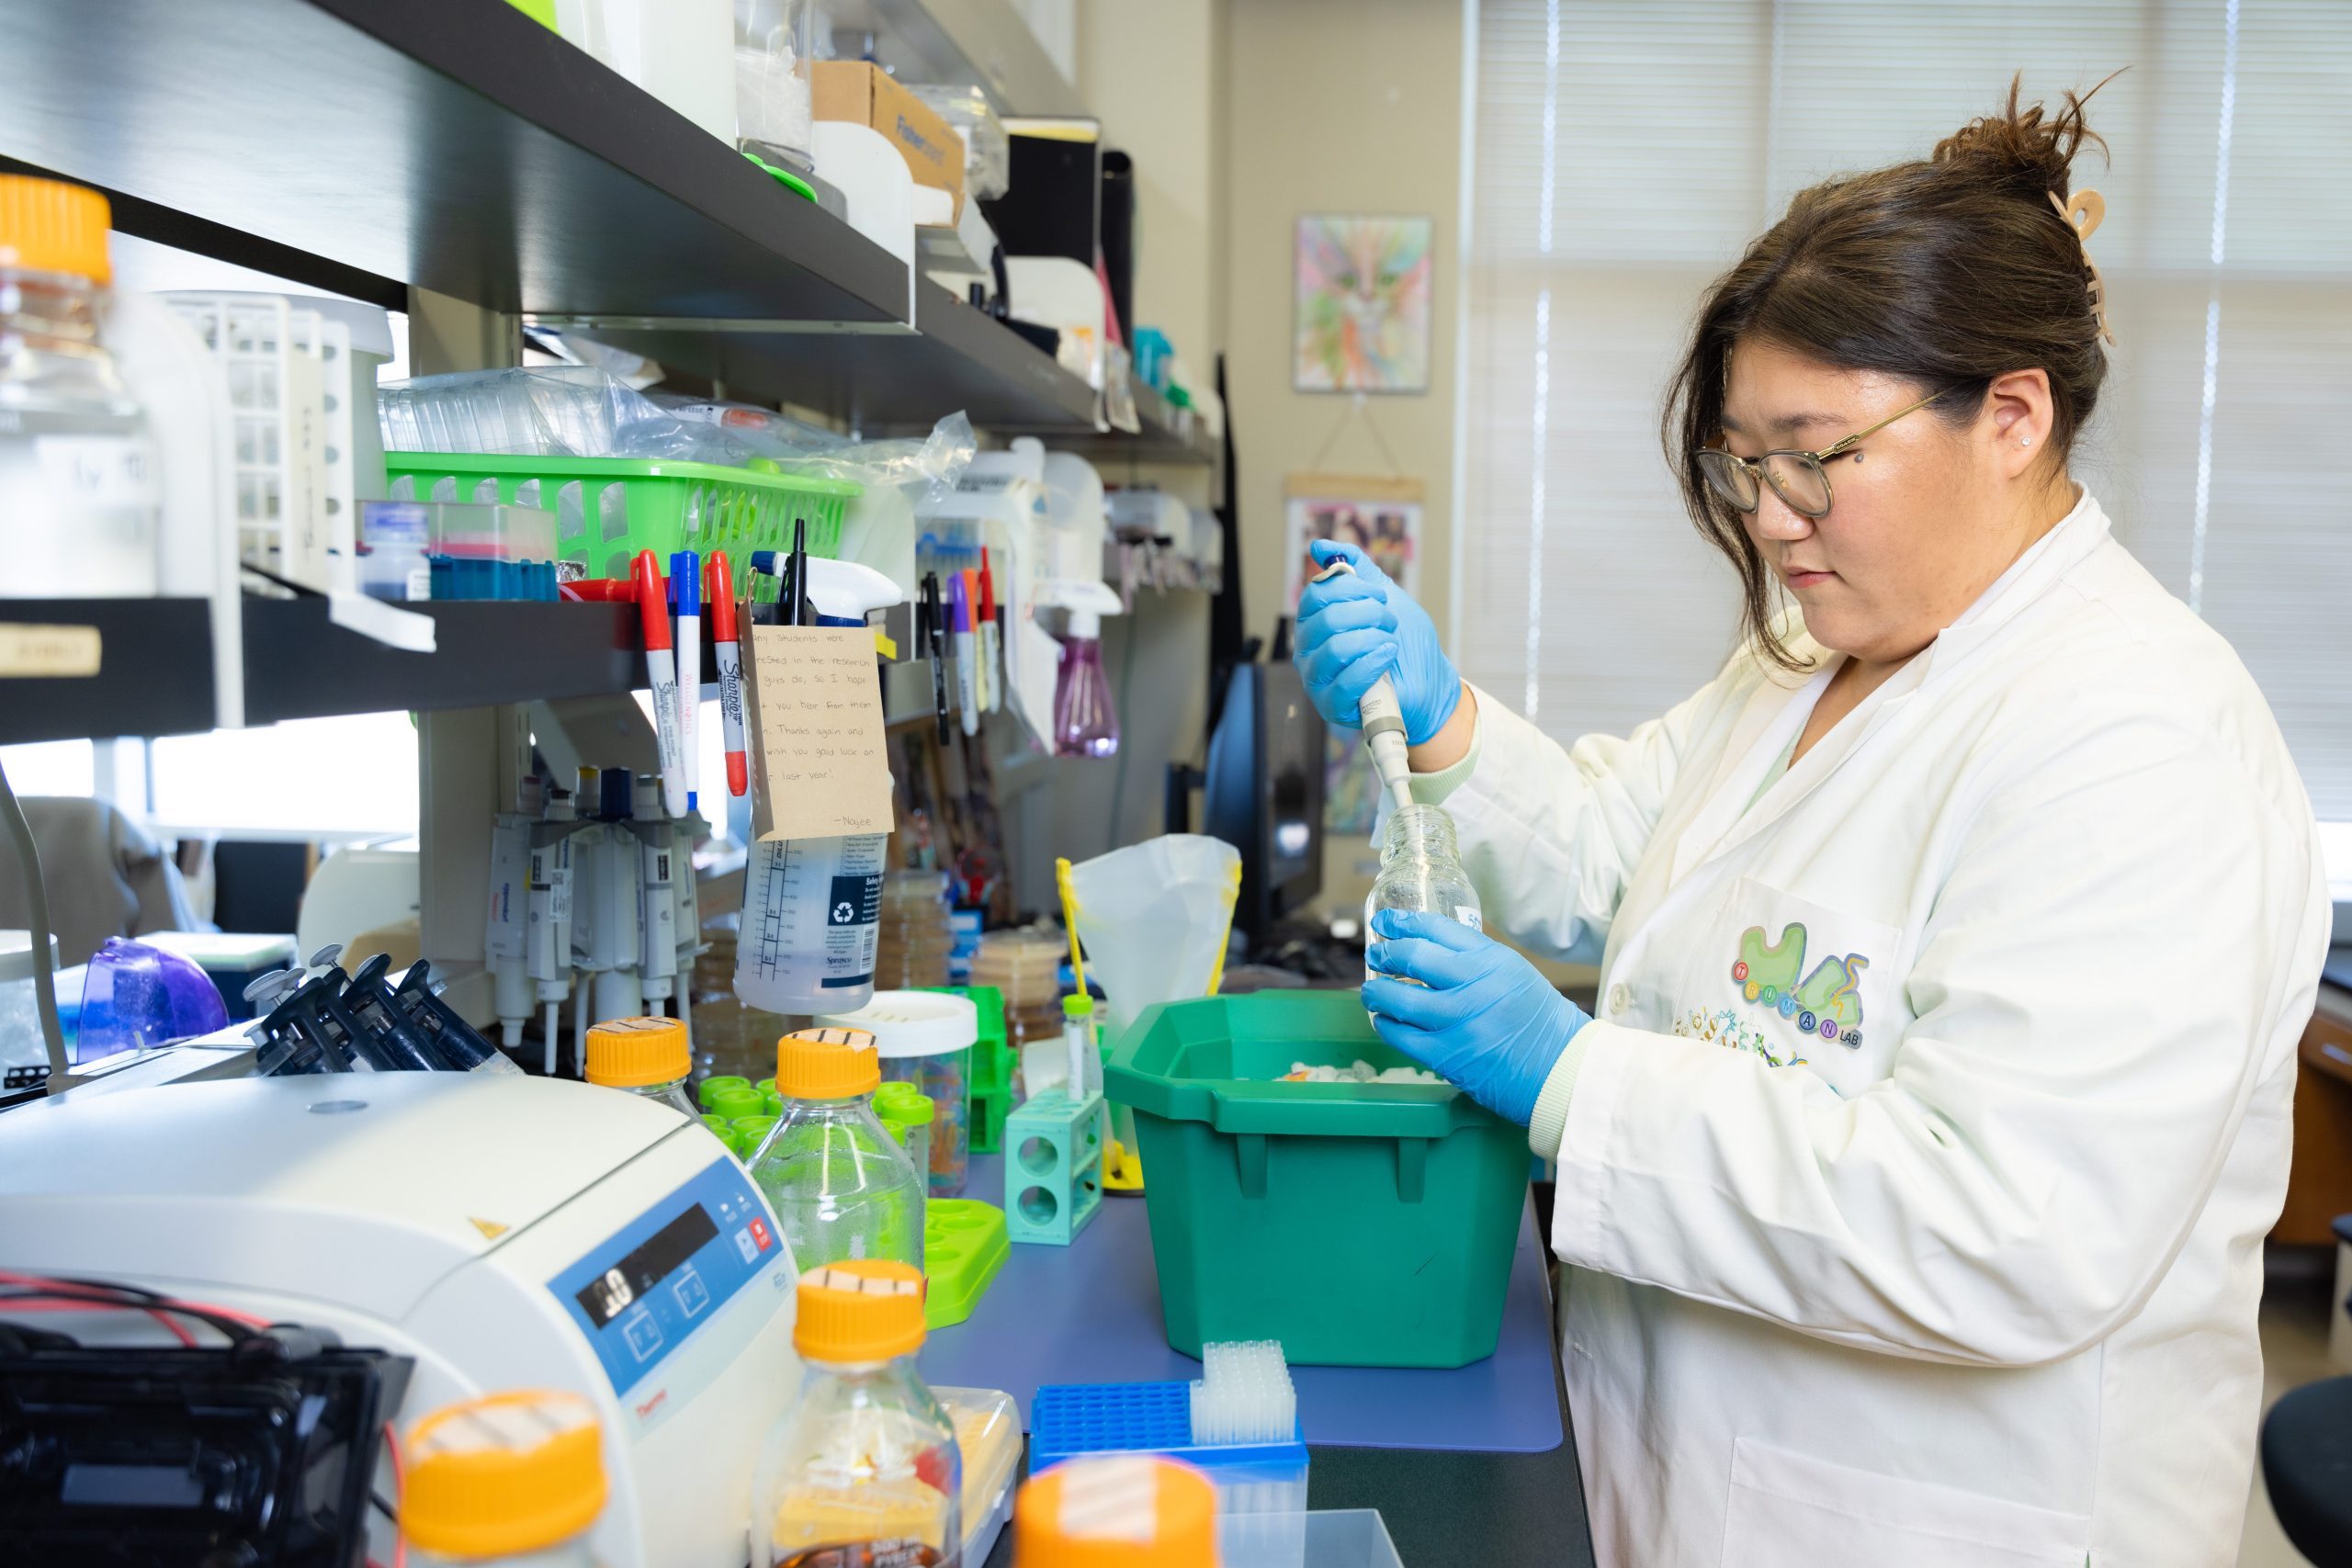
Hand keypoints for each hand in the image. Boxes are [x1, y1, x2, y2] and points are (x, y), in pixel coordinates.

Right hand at [1295, 540, 1461, 744]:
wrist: (1429, 681)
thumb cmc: (1405, 641)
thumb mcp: (1384, 595)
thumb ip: (1356, 569)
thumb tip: (1320, 546)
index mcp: (1316, 621)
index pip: (1316, 594)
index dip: (1352, 589)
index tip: (1379, 595)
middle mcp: (1309, 649)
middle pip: (1326, 619)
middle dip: (1369, 614)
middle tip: (1389, 621)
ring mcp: (1317, 679)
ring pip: (1336, 648)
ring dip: (1374, 640)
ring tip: (1390, 643)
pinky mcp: (1331, 705)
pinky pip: (1346, 681)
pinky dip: (1374, 664)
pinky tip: (1388, 658)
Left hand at [1362, 909, 1590, 1125]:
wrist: (1561, 1069)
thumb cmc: (1538, 1022)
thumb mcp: (1513, 974)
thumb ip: (1474, 960)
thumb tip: (1428, 949)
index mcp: (1492, 960)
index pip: (1436, 929)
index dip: (1403, 923)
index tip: (1385, 922)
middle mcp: (1474, 985)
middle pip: (1413, 957)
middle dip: (1386, 953)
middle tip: (1376, 954)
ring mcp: (1459, 1022)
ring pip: (1400, 999)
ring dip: (1377, 992)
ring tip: (1370, 991)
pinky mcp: (1449, 1056)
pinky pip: (1403, 1037)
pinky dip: (1386, 1026)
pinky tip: (1383, 1021)